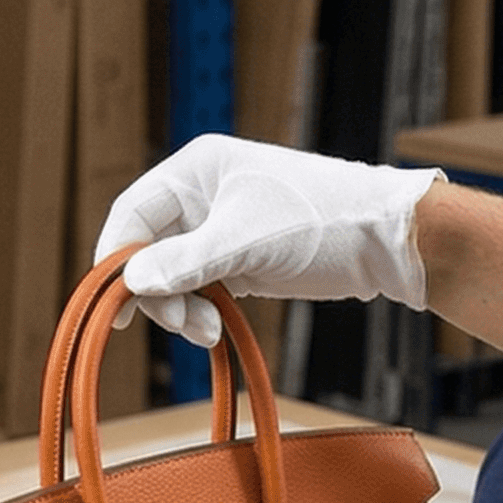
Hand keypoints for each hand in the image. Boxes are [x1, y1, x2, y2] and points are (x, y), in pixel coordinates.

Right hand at [96, 135, 443, 344]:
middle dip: (157, 293)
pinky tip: (215, 329)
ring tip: (207, 332)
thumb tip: (132, 281)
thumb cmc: (322, 219)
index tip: (117, 302)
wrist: (385, 239)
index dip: (117, 258)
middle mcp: (201, 196)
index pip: (132, 213)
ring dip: (180, 309)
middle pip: (148, 251)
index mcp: (196, 170)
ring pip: (172, 276)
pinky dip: (200, 312)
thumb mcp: (246, 240)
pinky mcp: (238, 260)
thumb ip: (186, 261)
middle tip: (179, 325)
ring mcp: (219, 230)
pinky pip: (199, 289)